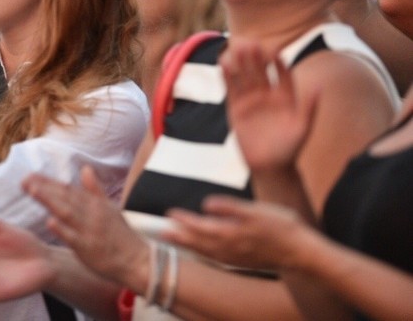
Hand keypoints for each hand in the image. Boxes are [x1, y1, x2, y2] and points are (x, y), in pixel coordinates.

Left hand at [23, 166, 147, 288]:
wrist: (136, 259)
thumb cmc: (120, 234)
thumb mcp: (110, 207)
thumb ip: (95, 189)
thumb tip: (85, 168)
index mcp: (94, 203)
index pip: (68, 189)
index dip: (49, 181)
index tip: (31, 174)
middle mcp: (90, 213)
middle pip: (64, 196)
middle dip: (43, 187)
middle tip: (24, 178)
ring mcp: (89, 230)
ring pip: (66, 212)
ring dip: (49, 200)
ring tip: (32, 190)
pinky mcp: (88, 248)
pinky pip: (73, 238)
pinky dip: (62, 229)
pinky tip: (49, 221)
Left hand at [163, 195, 307, 270]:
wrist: (302, 252)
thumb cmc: (282, 227)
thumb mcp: (256, 211)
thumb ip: (230, 208)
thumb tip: (205, 204)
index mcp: (231, 233)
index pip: (200, 226)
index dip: (184, 220)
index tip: (170, 213)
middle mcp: (229, 248)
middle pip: (198, 241)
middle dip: (179, 235)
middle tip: (161, 231)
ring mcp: (236, 256)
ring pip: (205, 251)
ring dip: (188, 244)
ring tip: (174, 239)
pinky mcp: (243, 260)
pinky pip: (215, 258)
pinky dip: (203, 253)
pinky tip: (201, 250)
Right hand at [221, 41, 316, 172]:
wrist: (269, 165)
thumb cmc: (290, 148)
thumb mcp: (303, 127)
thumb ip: (310, 107)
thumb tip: (319, 87)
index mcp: (286, 96)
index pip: (283, 74)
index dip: (278, 63)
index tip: (274, 51)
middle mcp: (268, 94)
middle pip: (262, 71)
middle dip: (256, 58)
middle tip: (251, 43)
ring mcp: (251, 100)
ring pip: (245, 76)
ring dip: (240, 63)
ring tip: (235, 48)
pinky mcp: (236, 107)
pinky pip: (231, 89)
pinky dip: (227, 76)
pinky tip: (223, 63)